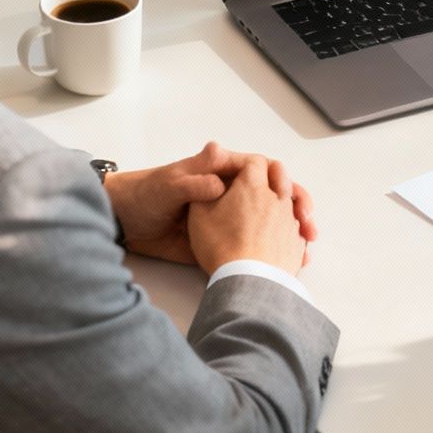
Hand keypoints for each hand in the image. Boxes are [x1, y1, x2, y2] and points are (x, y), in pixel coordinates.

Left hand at [106, 143, 316, 265]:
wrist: (124, 224)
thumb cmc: (144, 195)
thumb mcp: (169, 184)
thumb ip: (193, 179)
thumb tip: (219, 175)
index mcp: (222, 171)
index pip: (262, 169)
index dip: (283, 181)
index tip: (293, 197)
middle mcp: (232, 192)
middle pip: (276, 196)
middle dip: (297, 207)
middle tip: (308, 224)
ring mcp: (230, 217)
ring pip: (271, 222)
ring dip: (292, 232)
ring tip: (306, 247)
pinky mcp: (223, 240)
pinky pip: (253, 245)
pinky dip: (274, 253)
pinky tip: (289, 262)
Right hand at [187, 154, 310, 277]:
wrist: (247, 281)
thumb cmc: (221, 246)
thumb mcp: (199, 214)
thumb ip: (203, 190)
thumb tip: (211, 181)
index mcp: (253, 186)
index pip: (255, 163)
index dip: (246, 166)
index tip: (237, 175)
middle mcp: (277, 199)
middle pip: (281, 177)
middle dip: (272, 177)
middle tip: (262, 186)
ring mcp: (290, 221)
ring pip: (292, 203)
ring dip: (283, 203)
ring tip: (270, 215)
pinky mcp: (297, 244)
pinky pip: (298, 230)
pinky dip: (290, 230)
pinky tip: (280, 240)